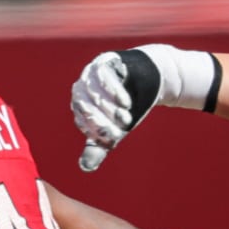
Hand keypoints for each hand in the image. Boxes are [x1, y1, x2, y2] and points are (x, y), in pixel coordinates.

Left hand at [72, 50, 146, 172]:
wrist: (149, 79)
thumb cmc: (127, 107)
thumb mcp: (114, 129)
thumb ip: (99, 147)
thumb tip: (85, 167)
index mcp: (80, 105)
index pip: (83, 121)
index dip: (98, 132)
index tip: (115, 140)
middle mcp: (82, 88)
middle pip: (86, 107)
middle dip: (104, 122)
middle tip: (122, 130)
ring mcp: (91, 73)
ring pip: (94, 92)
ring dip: (110, 109)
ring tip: (126, 118)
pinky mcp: (105, 61)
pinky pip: (103, 75)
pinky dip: (113, 91)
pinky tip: (124, 102)